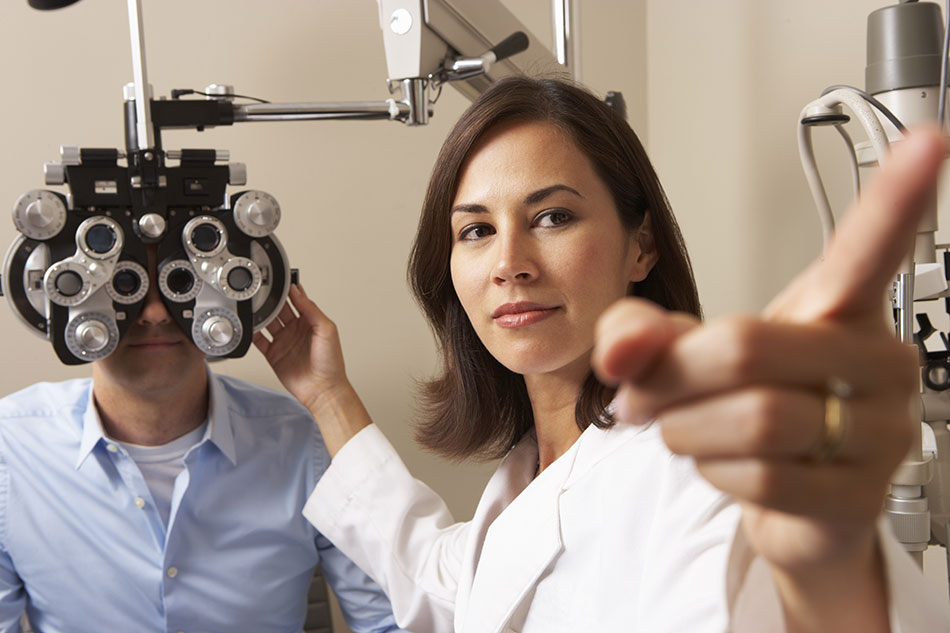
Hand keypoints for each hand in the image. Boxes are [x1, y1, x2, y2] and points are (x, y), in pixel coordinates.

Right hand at [254, 285, 371, 455]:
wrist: (323, 389)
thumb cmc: (331, 362)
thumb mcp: (327, 329)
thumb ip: (311, 310)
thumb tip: (298, 292)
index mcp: (310, 321)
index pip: (297, 299)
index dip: (288, 290)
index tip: (278, 279)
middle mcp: (296, 330)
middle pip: (279, 309)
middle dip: (270, 299)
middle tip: (261, 290)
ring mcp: (284, 341)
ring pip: (268, 322)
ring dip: (260, 314)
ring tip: (252, 304)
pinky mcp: (274, 354)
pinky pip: (259, 340)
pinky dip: (252, 333)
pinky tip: (247, 325)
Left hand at [593, 128, 945, 629]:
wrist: (788, 497)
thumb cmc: (747, 403)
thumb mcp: (685, 356)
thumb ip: (640, 334)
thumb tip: (619, 353)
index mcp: (836, 307)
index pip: (869, 249)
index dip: (896, 197)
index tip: (927, 141)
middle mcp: (874, 361)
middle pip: (747, 347)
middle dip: (671, 376)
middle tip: (641, 394)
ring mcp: (879, 431)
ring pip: (752, 420)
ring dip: (687, 430)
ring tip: (687, 430)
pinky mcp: (861, 495)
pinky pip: (763, 480)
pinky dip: (716, 475)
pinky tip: (725, 467)